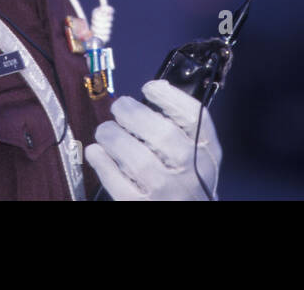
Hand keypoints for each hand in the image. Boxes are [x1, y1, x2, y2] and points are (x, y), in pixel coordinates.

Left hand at [84, 79, 221, 199]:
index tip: (149, 87)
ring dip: (114, 138)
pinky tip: (96, 152)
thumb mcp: (199, 155)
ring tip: (104, 131)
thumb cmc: (189, 183)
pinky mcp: (142, 207)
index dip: (169, 98)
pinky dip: (103, 164)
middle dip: (134, 115)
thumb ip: (182, 129)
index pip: (194, 117)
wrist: (189, 215)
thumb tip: (153, 93)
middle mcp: (191, 173)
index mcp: (207, 153)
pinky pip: (119, 184)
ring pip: (138, 160)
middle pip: (163, 135)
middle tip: (119, 107)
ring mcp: (167, 193)